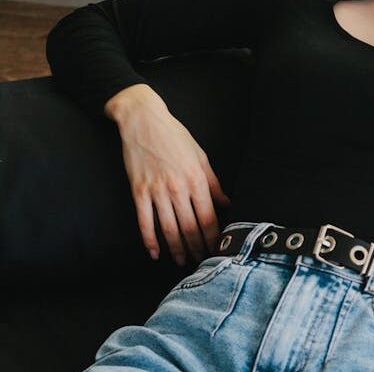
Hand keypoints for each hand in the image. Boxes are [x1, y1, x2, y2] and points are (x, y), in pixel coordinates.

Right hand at [117, 106, 232, 266]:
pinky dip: (149, 240)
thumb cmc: (175, 137)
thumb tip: (227, 203)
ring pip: (168, 229)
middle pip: (190, 227)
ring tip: (181, 262)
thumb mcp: (201, 157)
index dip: (213, 237)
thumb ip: (213, 183)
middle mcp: (178, 187)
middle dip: (197, 248)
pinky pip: (144, 221)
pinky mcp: (138, 191)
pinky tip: (154, 253)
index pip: (208, 217)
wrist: (144, 121)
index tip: (217, 250)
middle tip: (202, 262)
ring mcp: (156, 190)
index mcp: (197, 179)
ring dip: (176, 249)